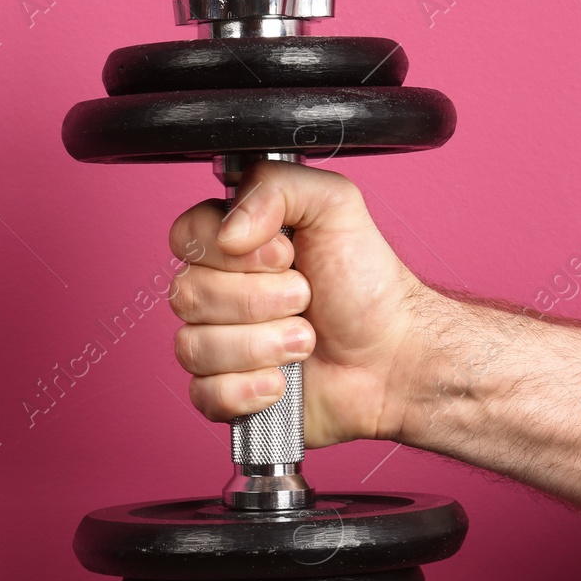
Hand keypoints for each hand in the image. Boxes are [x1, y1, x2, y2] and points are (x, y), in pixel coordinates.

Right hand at [168, 160, 435, 446]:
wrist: (394, 356)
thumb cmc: (367, 286)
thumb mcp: (336, 207)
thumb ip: (277, 186)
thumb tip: (229, 228)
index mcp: (233, 245)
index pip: (186, 236)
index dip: (233, 252)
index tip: (284, 255)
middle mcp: (218, 293)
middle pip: (188, 295)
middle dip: (261, 301)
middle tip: (306, 299)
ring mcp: (218, 345)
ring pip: (194, 347)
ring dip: (263, 345)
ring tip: (305, 341)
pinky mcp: (225, 394)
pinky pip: (204, 394)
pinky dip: (249, 389)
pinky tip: (283, 381)